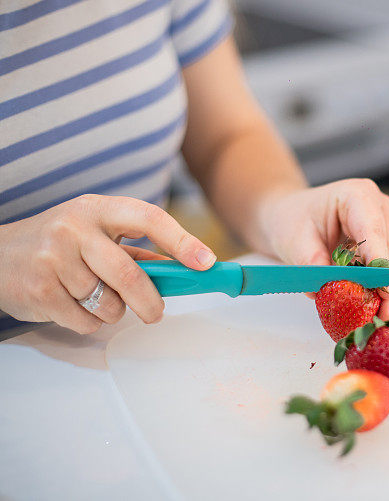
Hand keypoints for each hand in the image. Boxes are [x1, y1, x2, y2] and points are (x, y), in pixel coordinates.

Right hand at [0, 194, 215, 333]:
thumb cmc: (60, 245)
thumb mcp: (97, 235)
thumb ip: (138, 251)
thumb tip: (185, 271)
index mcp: (97, 209)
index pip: (149, 218)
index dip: (182, 241)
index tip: (206, 262)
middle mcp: (74, 228)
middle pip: (130, 273)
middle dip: (151, 301)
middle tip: (156, 313)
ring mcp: (53, 258)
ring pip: (108, 302)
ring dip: (114, 311)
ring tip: (98, 299)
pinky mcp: (40, 290)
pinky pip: (85, 320)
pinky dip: (90, 322)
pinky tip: (74, 305)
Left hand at [257, 179, 388, 318]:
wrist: (290, 218)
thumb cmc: (293, 219)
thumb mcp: (294, 240)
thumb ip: (312, 262)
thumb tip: (329, 288)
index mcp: (357, 195)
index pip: (373, 231)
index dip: (380, 262)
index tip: (385, 290)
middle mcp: (377, 208)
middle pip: (388, 249)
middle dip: (384, 283)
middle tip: (381, 313)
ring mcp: (383, 226)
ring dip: (382, 289)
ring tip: (375, 315)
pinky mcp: (382, 245)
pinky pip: (383, 269)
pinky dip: (375, 288)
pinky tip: (370, 307)